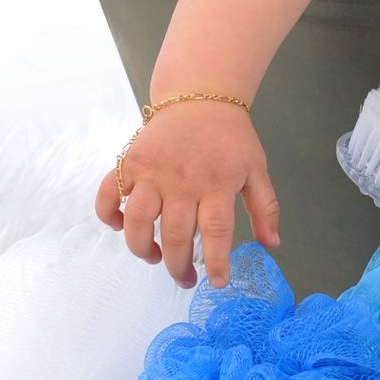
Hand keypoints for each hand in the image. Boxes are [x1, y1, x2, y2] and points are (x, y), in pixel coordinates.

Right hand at [94, 99, 281, 289]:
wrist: (200, 96)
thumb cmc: (231, 137)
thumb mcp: (257, 169)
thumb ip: (265, 208)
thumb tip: (272, 245)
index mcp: (217, 184)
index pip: (216, 232)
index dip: (216, 263)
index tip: (217, 283)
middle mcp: (182, 181)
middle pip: (176, 235)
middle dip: (179, 266)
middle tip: (184, 279)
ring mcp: (151, 172)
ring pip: (137, 222)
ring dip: (142, 248)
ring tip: (155, 257)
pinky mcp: (129, 163)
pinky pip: (108, 195)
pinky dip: (107, 215)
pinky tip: (119, 226)